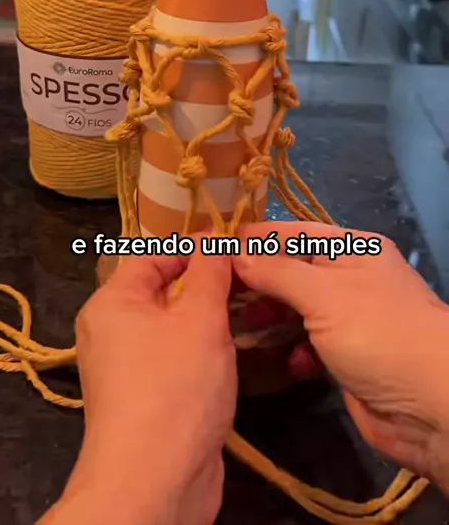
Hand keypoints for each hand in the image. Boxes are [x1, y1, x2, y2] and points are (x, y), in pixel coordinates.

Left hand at [41, 249, 235, 524]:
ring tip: (258, 307)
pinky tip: (242, 348)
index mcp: (112, 302)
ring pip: (175, 326)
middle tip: (255, 276)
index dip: (194, 246)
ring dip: (213, 317)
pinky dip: (207, 350)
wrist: (155, 482)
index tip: (237, 244)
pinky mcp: (150, 398)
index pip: (153, 254)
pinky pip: (178, 359)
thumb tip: (215, 235)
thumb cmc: (175, 386)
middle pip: (164, 290)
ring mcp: (130, 368)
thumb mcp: (199, 318)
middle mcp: (113, 331)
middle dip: (209, 282)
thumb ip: (210, 271)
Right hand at [234, 221, 448, 490]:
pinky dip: (292, 351)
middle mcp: (349, 279)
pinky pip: (307, 345)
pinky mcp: (344, 358)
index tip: (212, 247)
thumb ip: (278, 271)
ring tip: (237, 327)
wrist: (433, 406)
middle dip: (257, 281)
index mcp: (352, 250)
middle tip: (215, 293)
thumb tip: (235, 250)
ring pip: (295, 310)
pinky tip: (281, 362)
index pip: (294, 233)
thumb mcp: (325, 294)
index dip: (256, 238)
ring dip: (269, 318)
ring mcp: (347, 320)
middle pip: (292, 272)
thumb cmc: (379, 334)